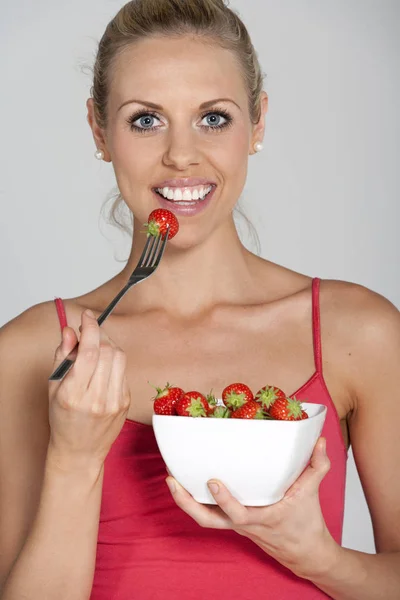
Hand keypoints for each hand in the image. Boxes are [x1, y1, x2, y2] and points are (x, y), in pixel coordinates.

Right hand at [47, 309, 130, 470]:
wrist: (80, 451)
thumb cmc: (63, 419)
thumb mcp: (54, 387)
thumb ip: (63, 356)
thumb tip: (71, 330)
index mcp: (73, 395)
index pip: (88, 352)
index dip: (90, 328)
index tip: (87, 316)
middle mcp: (96, 399)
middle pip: (107, 351)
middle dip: (99, 334)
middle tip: (90, 331)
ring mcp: (114, 401)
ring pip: (120, 357)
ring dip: (109, 345)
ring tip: (97, 347)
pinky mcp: (126, 402)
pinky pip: (123, 370)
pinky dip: (114, 361)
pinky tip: (103, 367)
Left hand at [166, 437, 338, 578]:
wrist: (304, 552)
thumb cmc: (306, 523)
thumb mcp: (312, 492)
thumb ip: (317, 465)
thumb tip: (319, 440)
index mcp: (262, 517)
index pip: (238, 514)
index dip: (224, 500)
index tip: (213, 480)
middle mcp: (243, 523)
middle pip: (207, 520)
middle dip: (186, 502)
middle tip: (171, 479)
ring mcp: (236, 524)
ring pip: (204, 518)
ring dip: (184, 501)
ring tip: (170, 478)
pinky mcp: (233, 522)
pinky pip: (209, 514)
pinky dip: (195, 501)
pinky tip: (187, 483)